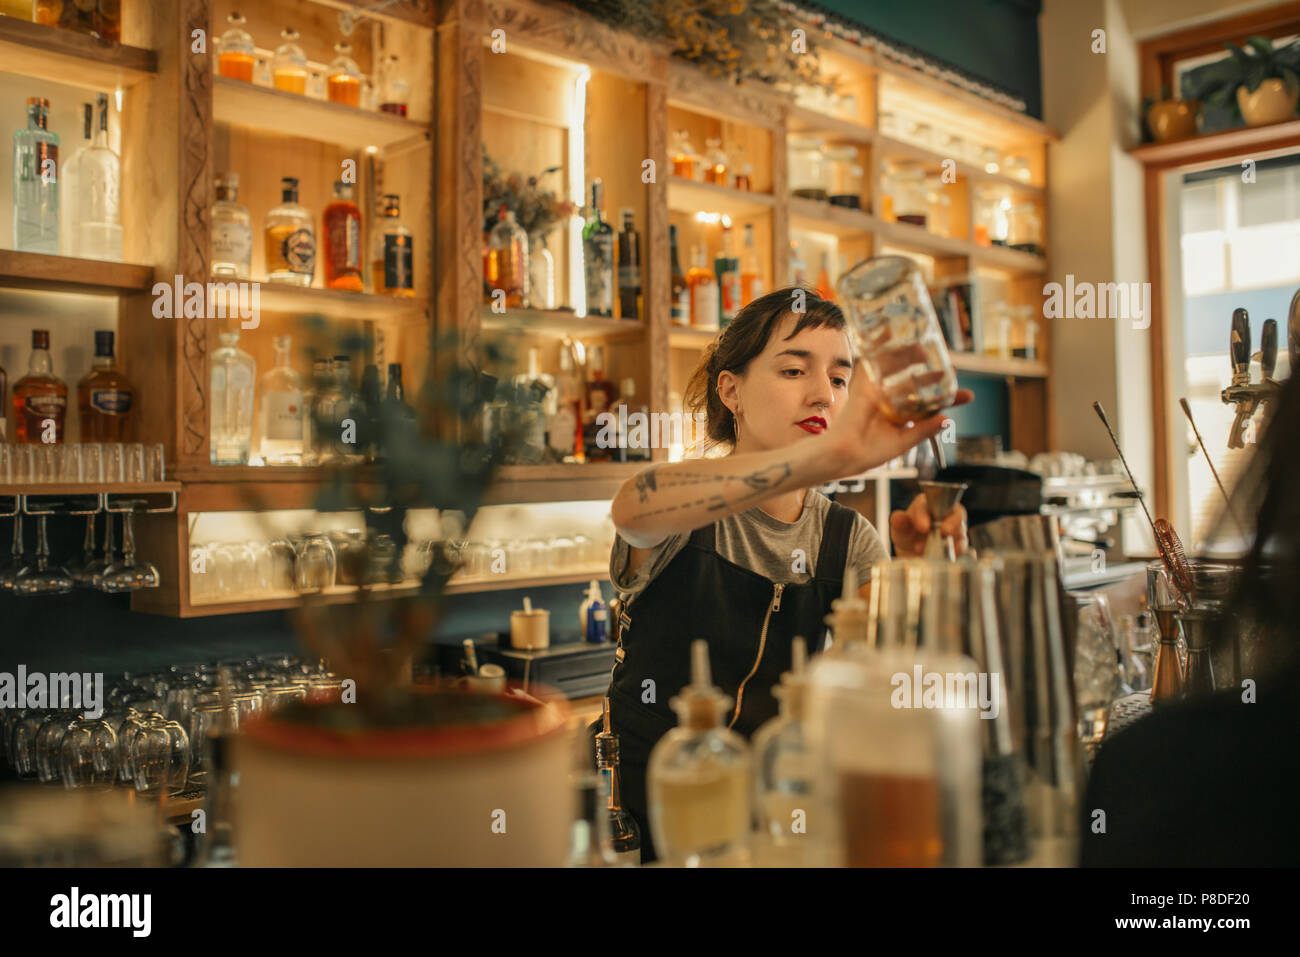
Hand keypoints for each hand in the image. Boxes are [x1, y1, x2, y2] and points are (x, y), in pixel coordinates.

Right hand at [822, 359, 973, 476]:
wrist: (844, 453)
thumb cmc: (869, 452)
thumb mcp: (903, 442)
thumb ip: (924, 430)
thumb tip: (947, 419)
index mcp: (903, 418)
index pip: (929, 404)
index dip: (948, 398)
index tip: (967, 395)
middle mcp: (892, 402)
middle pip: (916, 383)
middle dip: (933, 375)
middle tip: (950, 369)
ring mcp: (879, 391)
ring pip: (898, 369)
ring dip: (911, 356)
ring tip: (925, 349)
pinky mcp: (866, 383)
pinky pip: (873, 360)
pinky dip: (880, 344)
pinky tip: (890, 330)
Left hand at [889, 494, 969, 556]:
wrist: (911, 555)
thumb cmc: (907, 535)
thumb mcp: (899, 529)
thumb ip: (899, 522)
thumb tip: (898, 517)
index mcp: (930, 504)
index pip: (932, 502)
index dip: (927, 514)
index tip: (922, 526)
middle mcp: (946, 515)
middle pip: (957, 513)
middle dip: (951, 523)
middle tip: (943, 532)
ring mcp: (955, 531)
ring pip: (961, 533)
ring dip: (950, 542)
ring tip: (936, 551)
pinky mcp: (959, 546)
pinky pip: (962, 549)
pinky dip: (955, 553)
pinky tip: (945, 558)